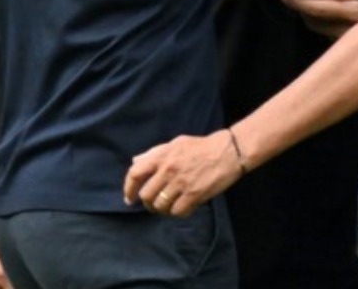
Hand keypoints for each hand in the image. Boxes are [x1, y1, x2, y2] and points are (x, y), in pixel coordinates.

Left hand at [124, 130, 242, 216]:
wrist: (228, 151)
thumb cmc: (201, 147)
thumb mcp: (176, 143)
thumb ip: (155, 153)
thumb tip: (135, 161)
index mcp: (162, 155)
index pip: (135, 173)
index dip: (129, 188)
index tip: (129, 198)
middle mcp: (168, 170)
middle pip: (146, 195)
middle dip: (147, 203)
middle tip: (154, 204)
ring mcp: (181, 183)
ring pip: (160, 206)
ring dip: (162, 210)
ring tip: (168, 207)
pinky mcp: (194, 194)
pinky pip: (177, 211)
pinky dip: (177, 213)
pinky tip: (182, 207)